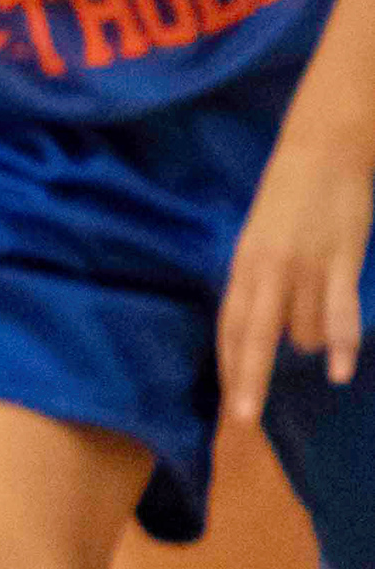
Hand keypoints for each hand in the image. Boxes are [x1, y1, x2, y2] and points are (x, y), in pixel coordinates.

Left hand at [219, 116, 374, 423]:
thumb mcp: (264, 239)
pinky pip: (336, 310)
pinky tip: (338, 372)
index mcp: (244, 265)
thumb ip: (264, 280)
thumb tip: (274, 327)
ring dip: (310, 346)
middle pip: (251, 336)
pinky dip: (338, 343)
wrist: (323, 150)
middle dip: (247, 380)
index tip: (230, 399)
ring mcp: (302, 267)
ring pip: (299, 329)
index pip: (231, 325)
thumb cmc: (294, 196)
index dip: (230, 363)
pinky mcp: (338, 260)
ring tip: (322, 345)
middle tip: (244, 419)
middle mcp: (266, 271)